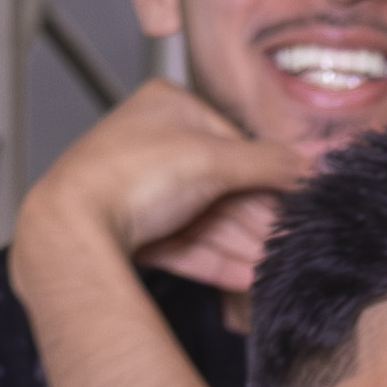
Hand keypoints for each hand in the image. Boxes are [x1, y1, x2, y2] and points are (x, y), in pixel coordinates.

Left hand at [11, 85, 308, 308]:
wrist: (73, 227)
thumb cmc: (130, 175)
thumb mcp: (214, 159)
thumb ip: (270, 163)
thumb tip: (313, 166)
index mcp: (168, 106)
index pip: (234, 143)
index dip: (268, 179)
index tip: (297, 207)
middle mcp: (154, 144)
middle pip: (222, 186)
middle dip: (256, 221)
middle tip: (291, 245)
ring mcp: (143, 189)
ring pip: (206, 220)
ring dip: (243, 247)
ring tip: (276, 269)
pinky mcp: (135, 232)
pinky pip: (187, 245)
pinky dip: (217, 261)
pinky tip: (248, 279)